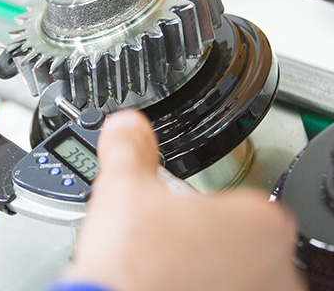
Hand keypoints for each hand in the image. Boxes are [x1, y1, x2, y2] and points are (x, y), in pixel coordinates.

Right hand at [66, 110, 306, 290]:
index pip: (232, 200)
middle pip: (234, 238)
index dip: (196, 206)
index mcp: (259, 222)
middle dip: (200, 238)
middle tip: (165, 244)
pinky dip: (201, 287)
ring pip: (231, 271)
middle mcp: (275, 267)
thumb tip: (127, 126)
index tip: (174, 216)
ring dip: (202, 267)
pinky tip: (167, 286)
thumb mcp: (124, 188)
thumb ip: (129, 148)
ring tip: (163, 269)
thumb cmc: (134, 268)